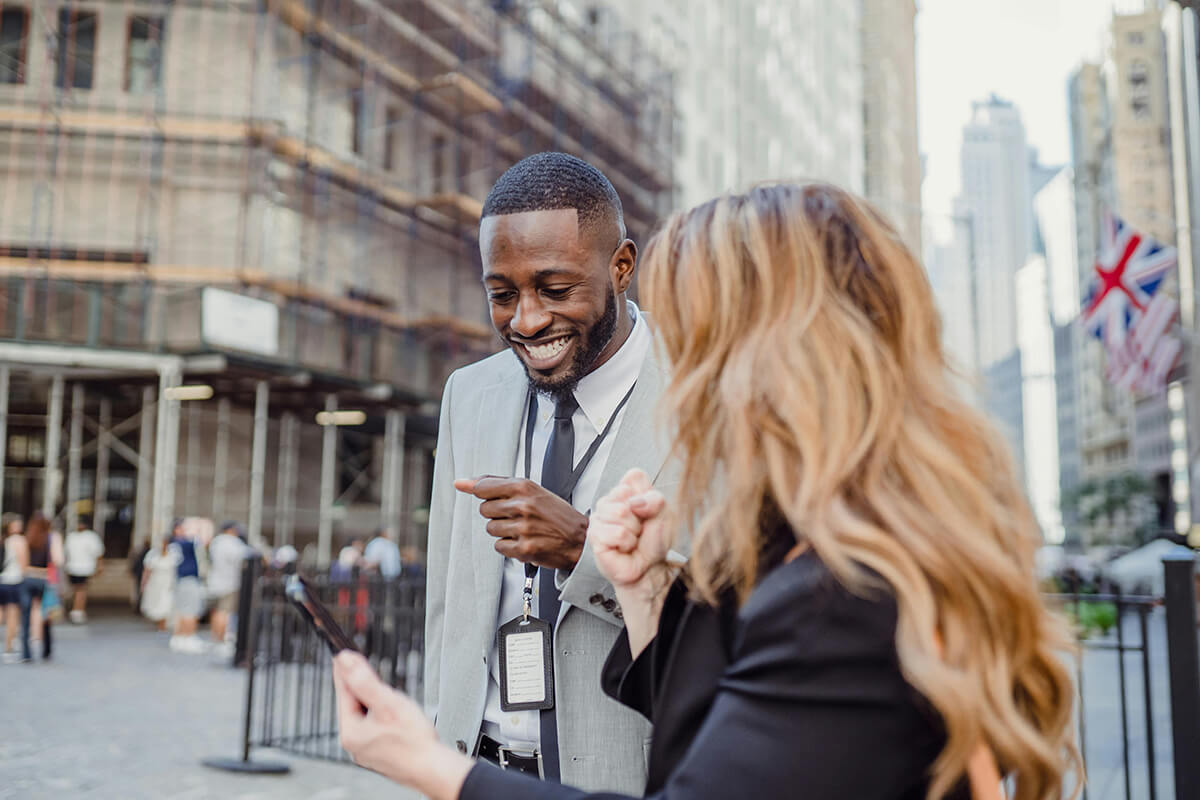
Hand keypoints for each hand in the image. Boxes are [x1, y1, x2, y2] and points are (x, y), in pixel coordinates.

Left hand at [333, 651, 471, 798]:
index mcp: (351, 731)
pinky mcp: (380, 755)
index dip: (345, 671)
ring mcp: (367, 751)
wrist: (432, 769)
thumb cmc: (413, 740)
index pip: (343, 692)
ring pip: (366, 716)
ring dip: (374, 702)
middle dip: (363, 687)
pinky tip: (395, 716)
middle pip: (354, 704)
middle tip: (366, 668)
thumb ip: (364, 681)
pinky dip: (382, 717)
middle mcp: (355, 743)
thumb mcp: (387, 703)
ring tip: (387, 693)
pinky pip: (375, 728)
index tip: (341, 655)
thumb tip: (345, 662)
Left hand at [454, 476, 588, 569]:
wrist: (580, 539)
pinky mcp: (523, 548)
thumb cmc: (557, 515)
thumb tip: (462, 483)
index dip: (477, 490)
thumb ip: (498, 484)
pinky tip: (524, 541)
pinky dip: (509, 546)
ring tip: (523, 529)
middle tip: (517, 515)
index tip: (471, 489)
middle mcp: (522, 506)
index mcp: (524, 487)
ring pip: (491, 529)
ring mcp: (522, 528)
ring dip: (504, 531)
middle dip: (497, 514)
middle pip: (485, 510)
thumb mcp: (533, 490)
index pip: (483, 487)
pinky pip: (499, 547)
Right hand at [590, 468, 672, 599]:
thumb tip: (635, 502)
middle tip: (639, 528)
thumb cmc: (653, 541)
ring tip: (632, 538)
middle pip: (623, 492)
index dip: (647, 496)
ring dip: (633, 530)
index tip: (648, 512)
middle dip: (639, 515)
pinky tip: (624, 547)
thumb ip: (654, 499)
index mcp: (625, 493)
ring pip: (619, 512)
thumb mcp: (664, 514)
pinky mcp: (595, 537)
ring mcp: (599, 519)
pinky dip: (627, 542)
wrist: (649, 568)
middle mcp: (609, 503)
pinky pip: (616, 533)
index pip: (633, 476)